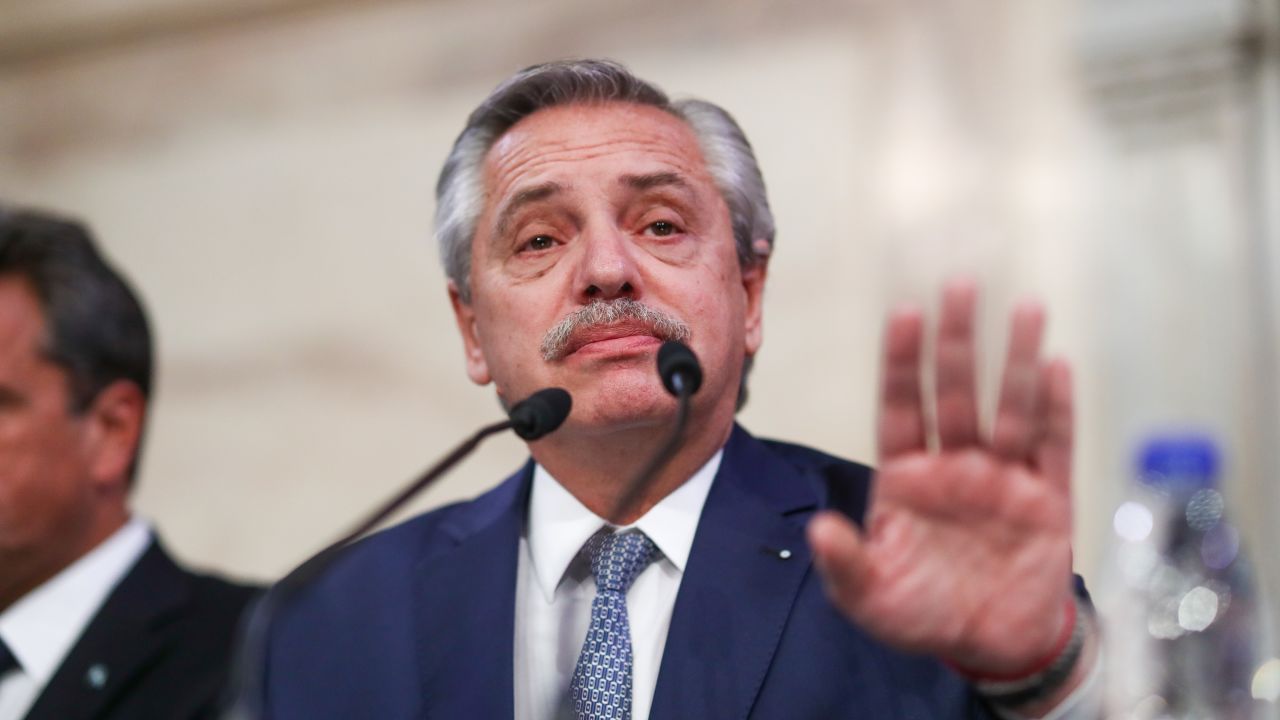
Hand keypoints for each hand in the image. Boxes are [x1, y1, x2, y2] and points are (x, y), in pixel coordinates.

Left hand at [807, 280, 1075, 674]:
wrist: (992, 649)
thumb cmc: (922, 614)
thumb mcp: (869, 597)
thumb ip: (845, 563)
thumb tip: (818, 530)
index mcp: (906, 477)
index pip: (901, 406)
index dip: (901, 362)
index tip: (904, 314)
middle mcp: (954, 466)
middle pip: (955, 393)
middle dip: (957, 342)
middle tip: (960, 287)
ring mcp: (1003, 479)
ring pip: (1010, 410)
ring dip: (1018, 362)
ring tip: (1025, 309)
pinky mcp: (1047, 502)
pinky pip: (1054, 449)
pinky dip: (1058, 411)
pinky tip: (1058, 368)